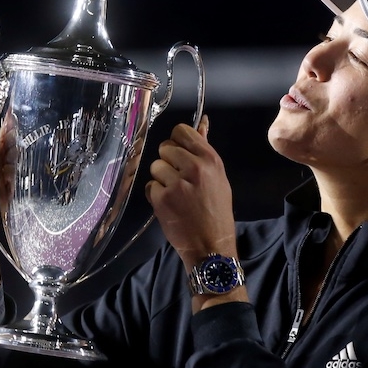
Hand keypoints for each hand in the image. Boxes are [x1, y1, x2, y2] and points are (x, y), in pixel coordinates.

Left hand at [145, 116, 237, 266]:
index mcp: (210, 160)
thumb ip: (204, 150)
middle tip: (179, 179)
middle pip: (165, 148)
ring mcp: (176, 183)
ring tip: (175, 193)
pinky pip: (149, 186)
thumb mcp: (218, 177)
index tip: (180, 154)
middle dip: (168, 162)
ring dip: (161, 179)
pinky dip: (156, 195)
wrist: (211, 245)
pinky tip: (169, 205)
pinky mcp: (161, 199)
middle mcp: (193, 167)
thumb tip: (202, 123)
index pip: (182, 132)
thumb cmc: (217, 211)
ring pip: (155, 166)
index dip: (177, 142)